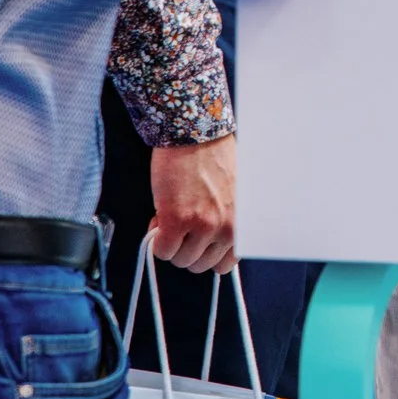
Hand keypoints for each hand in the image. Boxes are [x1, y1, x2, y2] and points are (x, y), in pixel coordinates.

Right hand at [146, 134, 236, 273]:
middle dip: (186, 248)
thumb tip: (205, 243)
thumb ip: (223, 222)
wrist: (195, 133)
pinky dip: (155, 240)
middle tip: (182, 223)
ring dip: (171, 243)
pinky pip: (161, 250)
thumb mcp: (231, 197)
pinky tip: (160, 216)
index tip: (197, 240)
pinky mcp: (178, 220)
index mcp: (242, 223)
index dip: (205, 252)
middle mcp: (227, 228)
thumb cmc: (212, 157)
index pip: (225, 264)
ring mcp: (203, 226)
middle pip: (199, 265)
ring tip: (172, 214)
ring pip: (179, 260)